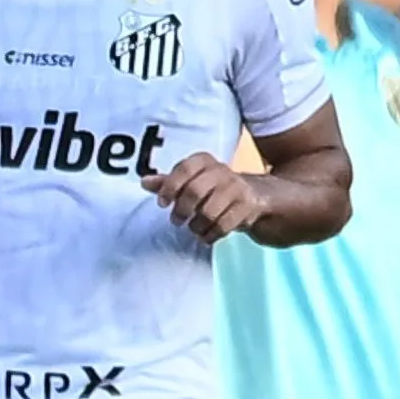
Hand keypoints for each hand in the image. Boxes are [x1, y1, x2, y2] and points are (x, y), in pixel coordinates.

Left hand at [143, 151, 265, 241]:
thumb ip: (167, 182)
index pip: (184, 168)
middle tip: (176, 221)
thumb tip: (144, 182)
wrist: (255, 195)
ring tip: (193, 229)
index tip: (162, 203)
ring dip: (196, 226)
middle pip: (194, 191)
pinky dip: (211, 235)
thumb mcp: (190, 181)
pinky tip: (206, 237)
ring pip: (209, 212)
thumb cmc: (212, 188)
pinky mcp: (247, 205)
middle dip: (181, 210)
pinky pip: (224, 225)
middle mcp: (222, 170)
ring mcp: (237, 187)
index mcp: (203, 161)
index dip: (169, 187)